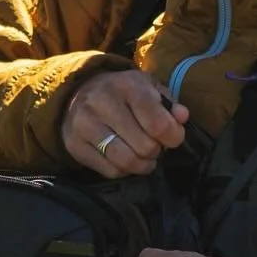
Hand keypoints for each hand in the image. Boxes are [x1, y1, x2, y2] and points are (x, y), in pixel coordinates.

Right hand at [62, 71, 188, 177]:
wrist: (79, 92)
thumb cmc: (124, 93)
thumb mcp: (150, 89)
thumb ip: (169, 104)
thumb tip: (181, 117)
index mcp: (128, 85)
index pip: (158, 124)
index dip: (173, 137)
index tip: (172, 137)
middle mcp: (102, 102)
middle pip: (144, 146)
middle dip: (156, 150)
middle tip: (154, 145)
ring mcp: (84, 124)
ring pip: (126, 162)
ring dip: (142, 165)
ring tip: (143, 157)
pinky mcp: (74, 144)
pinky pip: (110, 171)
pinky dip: (124, 170)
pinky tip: (124, 159)